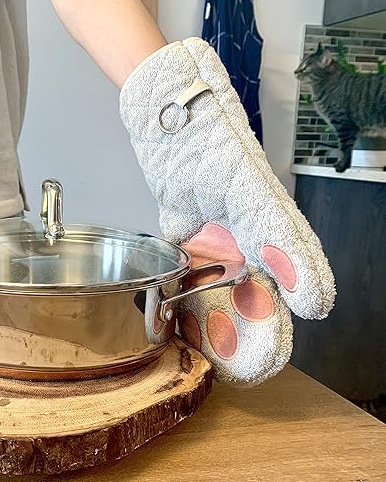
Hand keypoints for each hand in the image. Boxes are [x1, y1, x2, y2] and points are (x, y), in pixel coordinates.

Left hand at [120, 39, 334, 384]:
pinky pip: (181, 281)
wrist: (169, 113)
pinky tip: (170, 325)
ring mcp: (210, 246)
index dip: (270, 335)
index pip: (277, 299)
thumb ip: (278, 240)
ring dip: (207, 329)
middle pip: (244, 308)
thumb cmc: (214, 140)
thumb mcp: (249, 189)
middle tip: (229, 369)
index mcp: (267, 240)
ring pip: (213, 300)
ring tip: (199, 355)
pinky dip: (178, 304)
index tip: (261, 363)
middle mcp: (241, 247)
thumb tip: (313, 298)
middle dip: (238, 342)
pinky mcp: (180, 240)